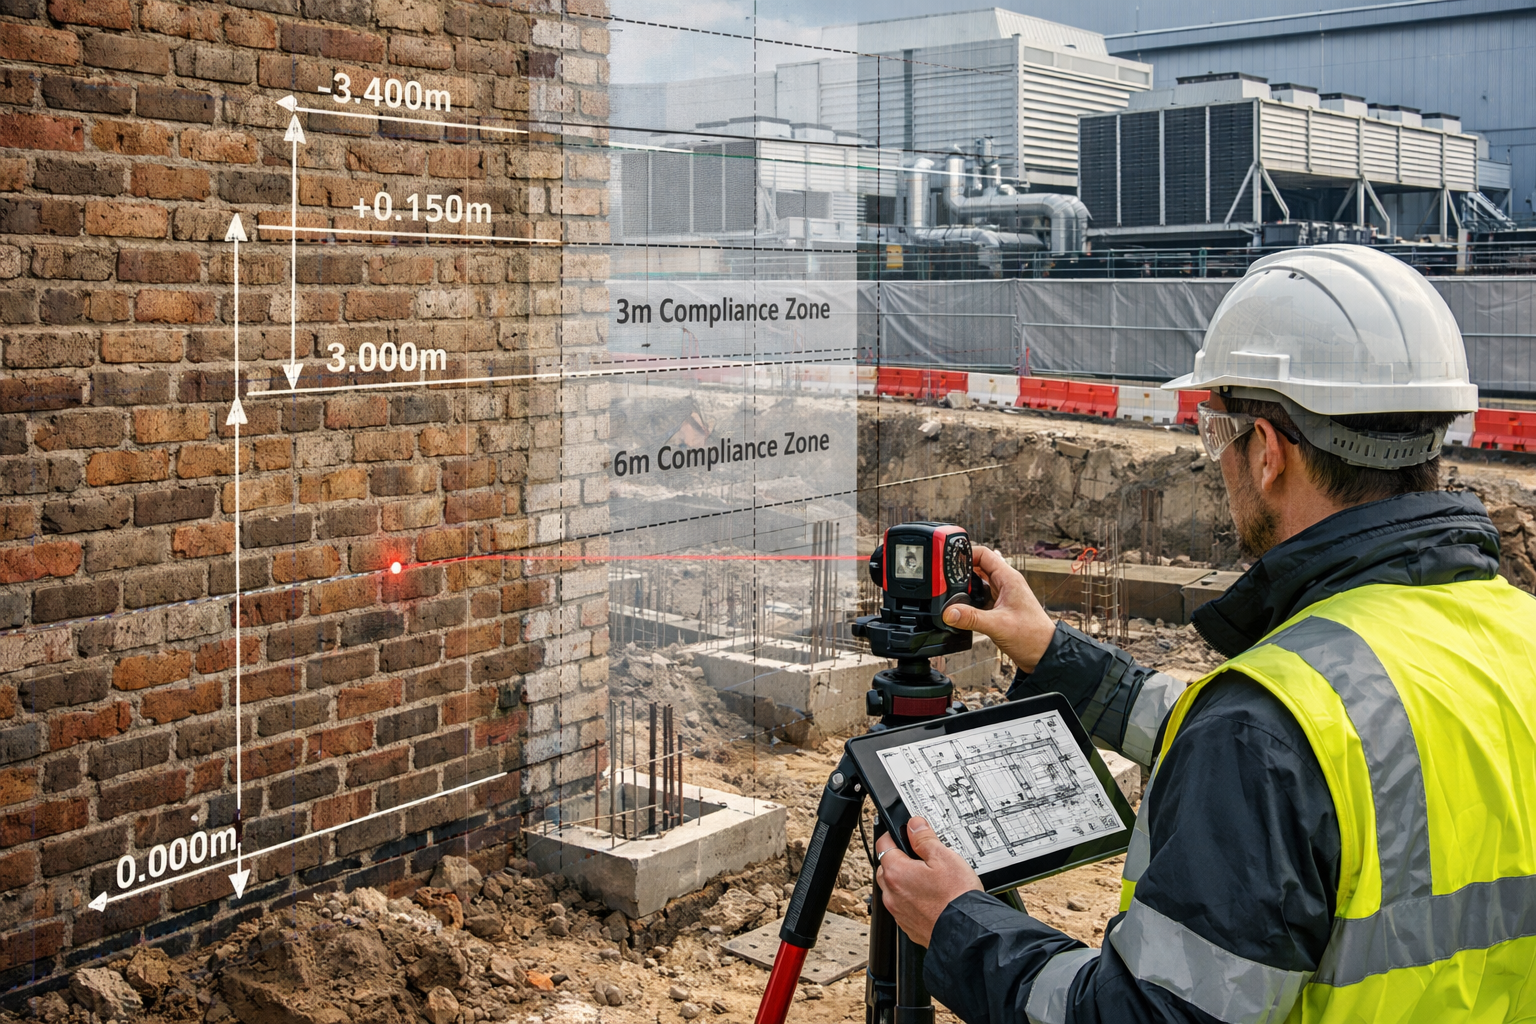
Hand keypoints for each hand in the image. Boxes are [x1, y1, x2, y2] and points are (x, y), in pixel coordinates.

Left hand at [874, 818, 983, 946]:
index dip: (894, 834)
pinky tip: (930, 898)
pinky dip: (911, 900)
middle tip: (918, 856)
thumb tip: (914, 825)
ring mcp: (899, 913)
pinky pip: (903, 907)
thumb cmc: (957, 897)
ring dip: (903, 881)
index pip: (884, 844)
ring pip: (893, 889)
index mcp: (897, 873)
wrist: (967, 932)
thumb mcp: (944, 857)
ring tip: (927, 878)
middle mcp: (892, 894)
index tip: (905, 832)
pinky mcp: (909, 927)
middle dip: (897, 858)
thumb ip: (924, 838)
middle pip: (886, 868)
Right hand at [941, 544, 1055, 671]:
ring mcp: (1002, 596)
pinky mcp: (998, 609)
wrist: (1043, 654)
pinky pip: (979, 598)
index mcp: (1009, 579)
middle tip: (944, 579)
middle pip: (978, 567)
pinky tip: (960, 609)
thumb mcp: (998, 625)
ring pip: (978, 583)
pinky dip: (969, 601)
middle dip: (961, 571)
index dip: (966, 553)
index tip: (949, 560)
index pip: (984, 554)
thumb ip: (971, 618)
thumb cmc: (1032, 636)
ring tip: (949, 593)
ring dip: (965, 587)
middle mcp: (1005, 584)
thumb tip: (948, 612)